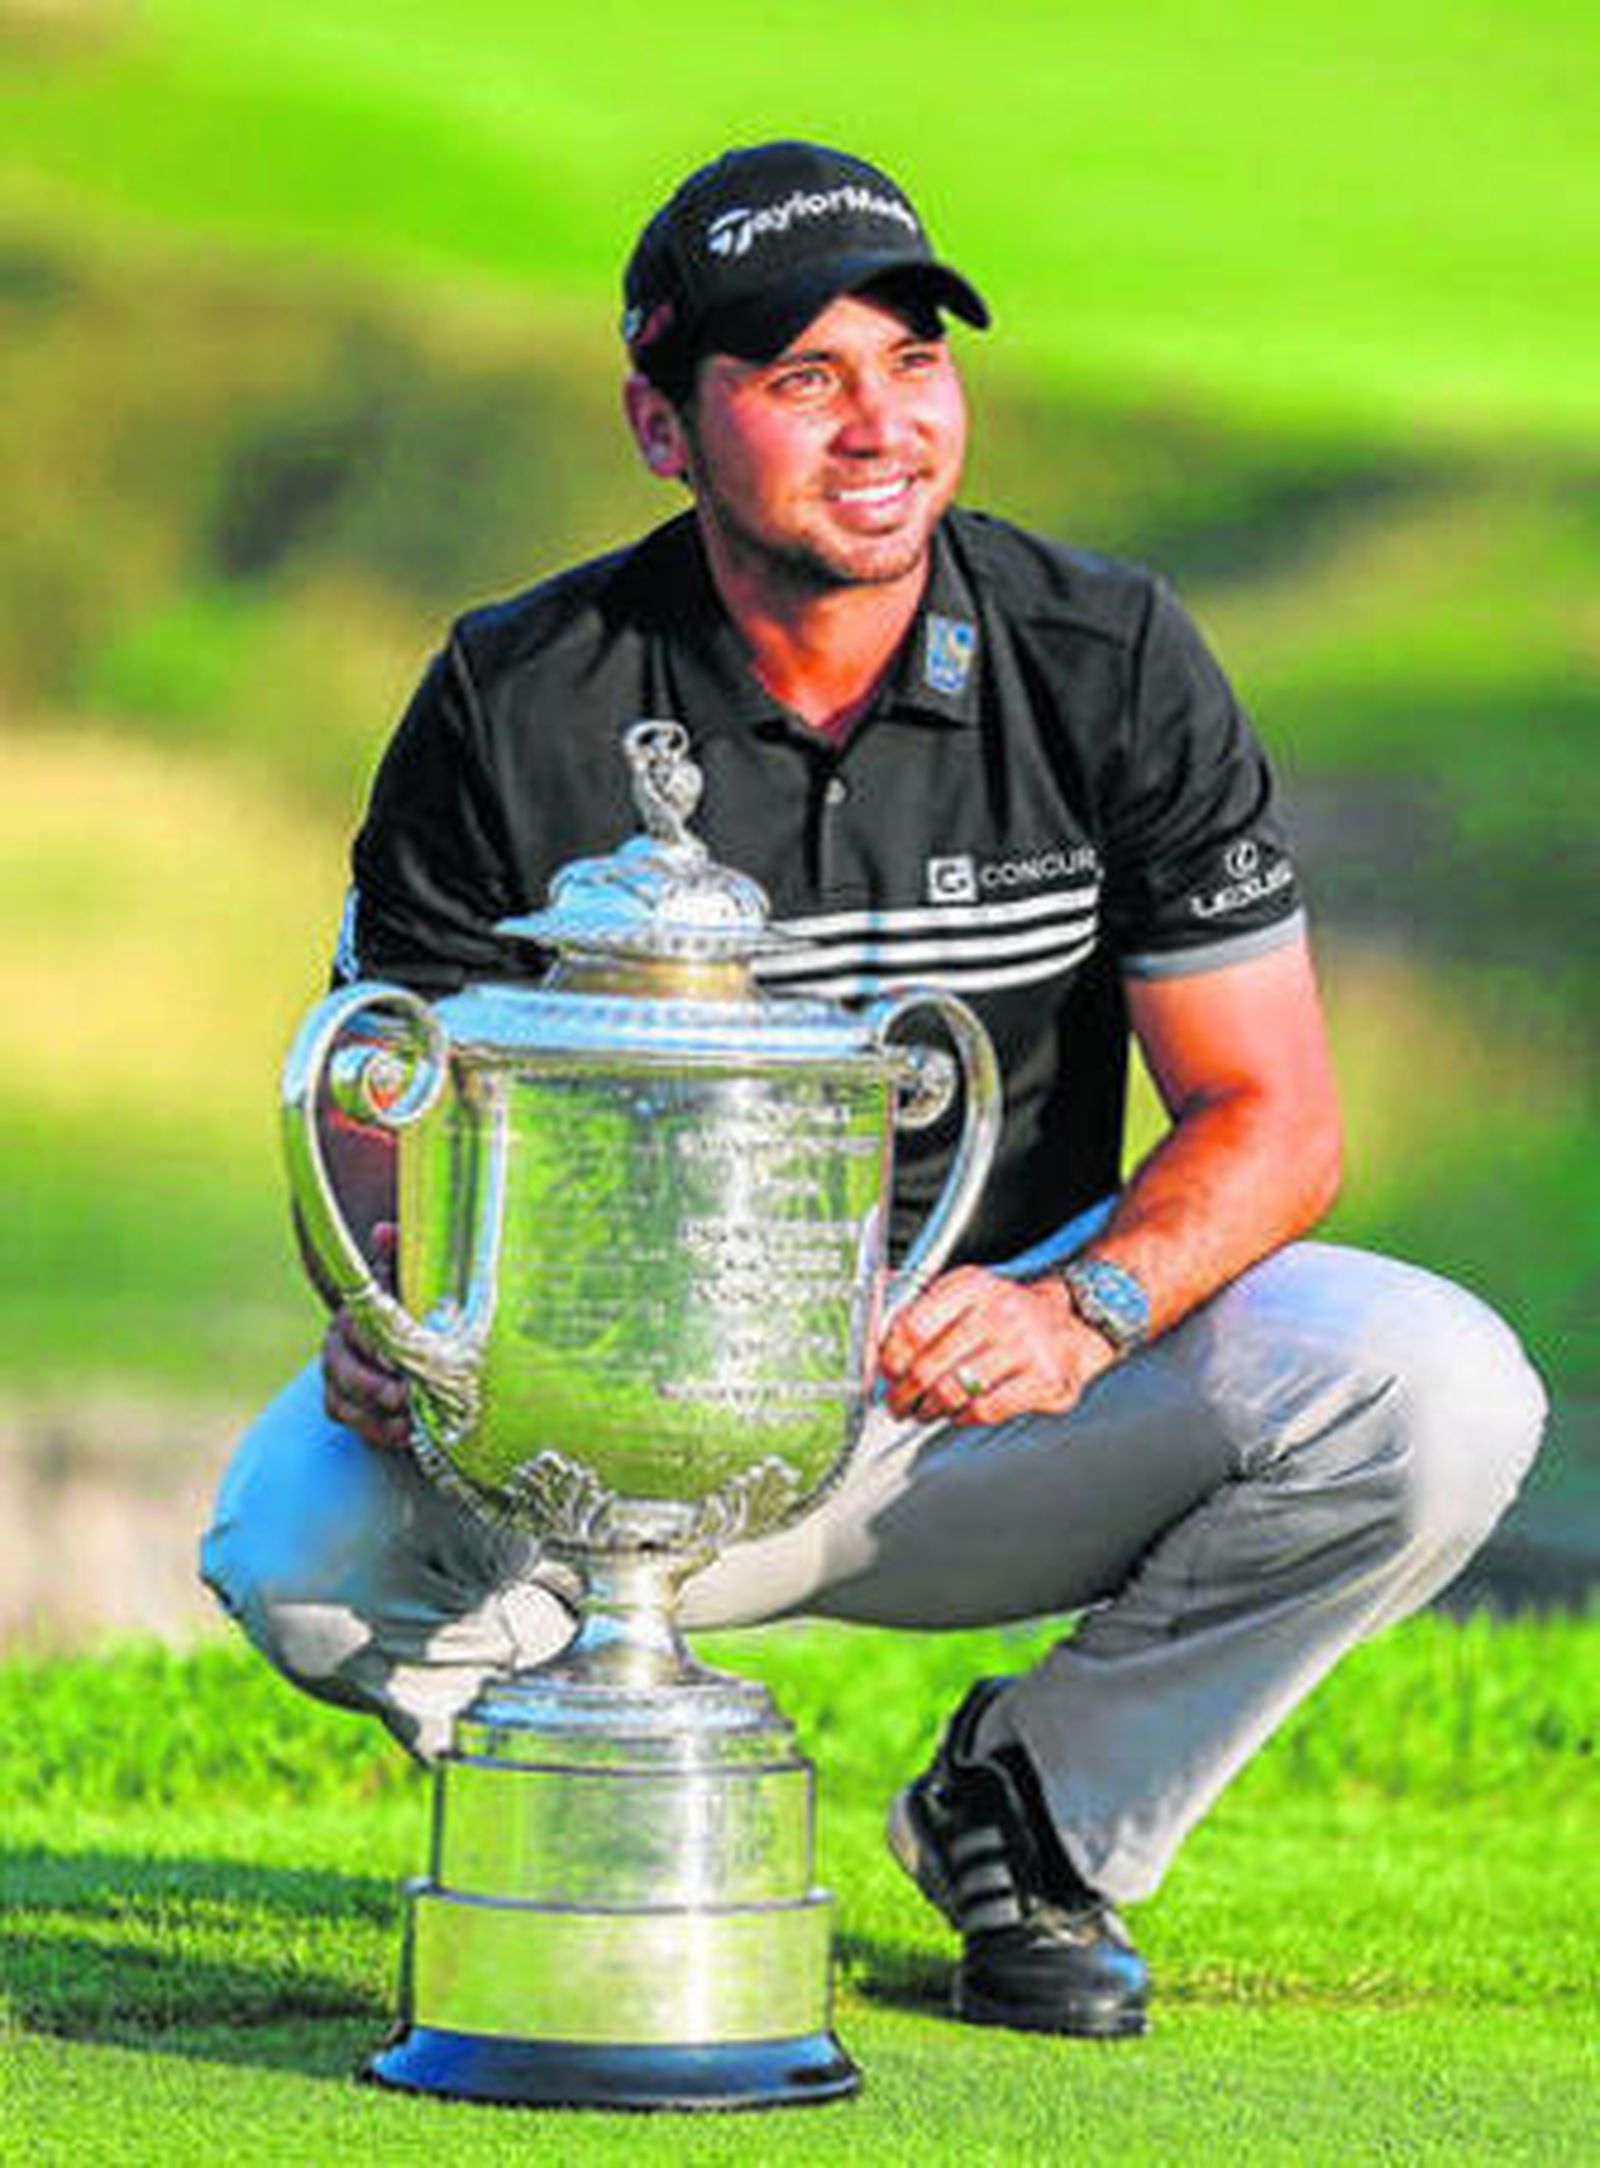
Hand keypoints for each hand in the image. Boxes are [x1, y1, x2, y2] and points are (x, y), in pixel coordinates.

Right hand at [321, 1222, 411, 1450]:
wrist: (396, 1332)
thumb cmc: (406, 1300)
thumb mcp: (404, 1276)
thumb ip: (397, 1256)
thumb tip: (385, 1229)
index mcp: (351, 1315)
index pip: (358, 1332)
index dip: (379, 1347)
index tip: (404, 1358)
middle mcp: (336, 1348)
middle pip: (347, 1373)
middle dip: (377, 1387)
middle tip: (407, 1397)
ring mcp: (336, 1379)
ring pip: (346, 1403)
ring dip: (378, 1418)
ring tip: (410, 1426)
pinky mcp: (343, 1406)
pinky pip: (354, 1424)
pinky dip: (378, 1433)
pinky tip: (406, 1437)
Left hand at [877, 1266, 1117, 1427]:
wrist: (1076, 1320)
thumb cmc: (1010, 1313)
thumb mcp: (969, 1293)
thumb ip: (924, 1310)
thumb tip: (874, 1343)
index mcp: (973, 1286)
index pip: (912, 1325)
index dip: (888, 1358)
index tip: (882, 1374)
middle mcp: (999, 1311)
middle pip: (929, 1364)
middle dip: (903, 1393)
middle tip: (896, 1404)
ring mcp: (1025, 1346)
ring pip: (954, 1390)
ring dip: (929, 1409)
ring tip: (924, 1411)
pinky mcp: (1046, 1379)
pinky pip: (986, 1408)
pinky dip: (964, 1416)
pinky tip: (960, 1412)